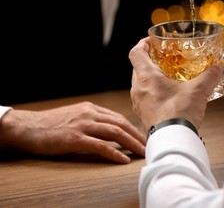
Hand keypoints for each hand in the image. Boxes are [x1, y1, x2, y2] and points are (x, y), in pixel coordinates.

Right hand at [0, 102, 145, 163]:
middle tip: (150, 146)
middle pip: (121, 124)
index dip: (134, 128)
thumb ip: (92, 120)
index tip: (144, 137)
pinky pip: (100, 146)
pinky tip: (123, 159)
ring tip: (143, 152)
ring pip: (115, 133)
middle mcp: (90, 114)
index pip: (119, 118)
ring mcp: (83, 125)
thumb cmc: (51, 124)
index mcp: (91, 109)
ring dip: (132, 143)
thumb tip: (111, 130)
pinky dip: (114, 152)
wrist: (27, 127)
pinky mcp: (74, 138)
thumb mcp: (75, 116)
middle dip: (138, 135)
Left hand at [129, 37, 223, 130]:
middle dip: (150, 61)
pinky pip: (145, 98)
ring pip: (141, 84)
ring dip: (152, 78)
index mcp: (146, 77)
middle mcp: (138, 89)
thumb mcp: (198, 91)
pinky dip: (154, 92)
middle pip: (138, 68)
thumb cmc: (180, 114)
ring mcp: (139, 104)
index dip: (142, 44)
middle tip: (164, 59)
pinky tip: (169, 97)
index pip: (136, 53)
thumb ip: (209, 76)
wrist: (173, 141)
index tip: (151, 41)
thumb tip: (218, 67)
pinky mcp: (144, 115)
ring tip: (169, 78)